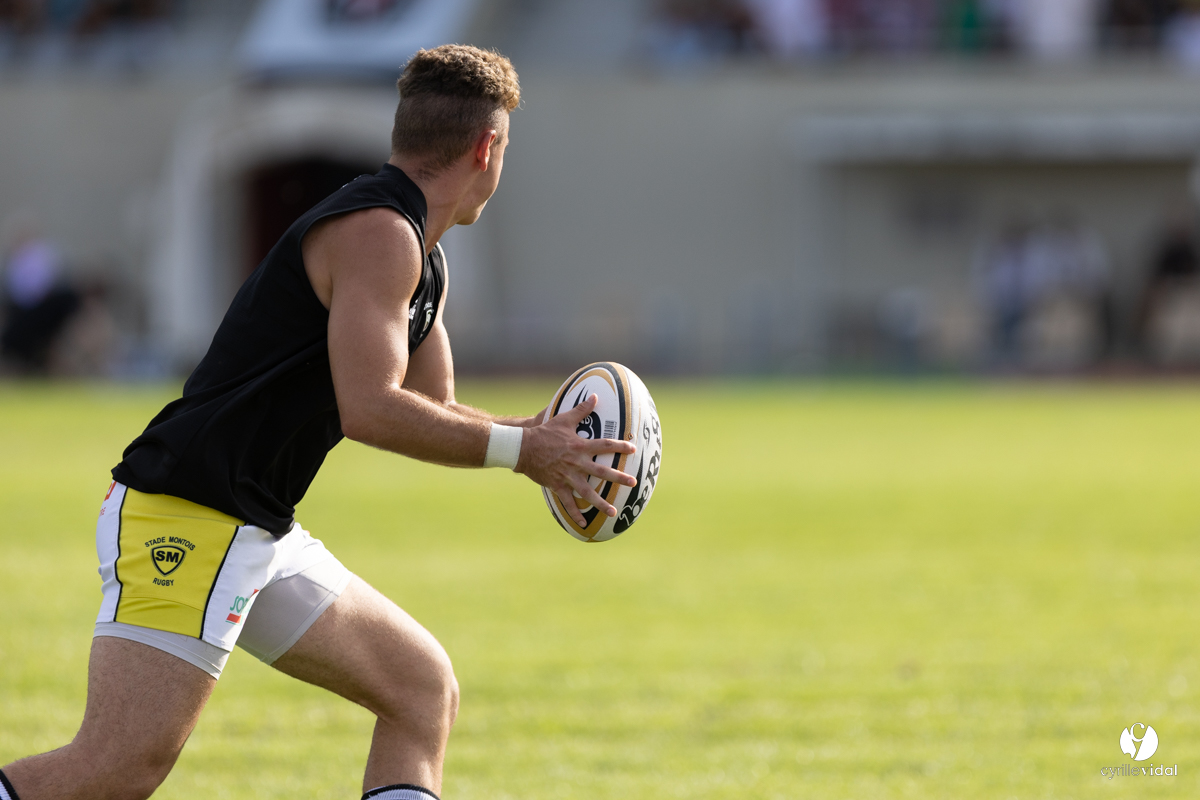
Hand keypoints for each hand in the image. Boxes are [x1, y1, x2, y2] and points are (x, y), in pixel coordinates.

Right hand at [516, 394, 636, 526]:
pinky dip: (576, 513)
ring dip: (601, 503)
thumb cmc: (544, 432)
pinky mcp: (557, 485)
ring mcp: (567, 476)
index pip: (604, 445)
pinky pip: (568, 502)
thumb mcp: (564, 419)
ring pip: (587, 492)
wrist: (523, 447)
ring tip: (613, 512)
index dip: (620, 446)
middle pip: (601, 471)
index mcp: (580, 446)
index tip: (633, 449)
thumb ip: (581, 410)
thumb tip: (595, 396)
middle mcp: (576, 462)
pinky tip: (584, 524)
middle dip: (619, 478)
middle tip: (633, 483)